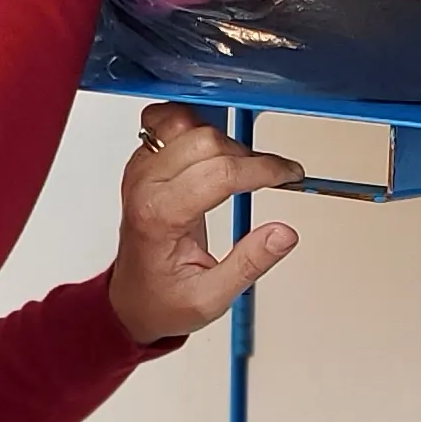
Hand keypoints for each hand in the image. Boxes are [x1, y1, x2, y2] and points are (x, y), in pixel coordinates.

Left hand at [106, 103, 300, 344]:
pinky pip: (167, 122)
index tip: (288, 175)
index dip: (263, 169)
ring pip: (186, 123)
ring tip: (243, 166)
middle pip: (205, 141)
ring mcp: (141, 169)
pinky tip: (214, 148)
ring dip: (223, 137)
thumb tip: (283, 234)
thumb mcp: (211, 298)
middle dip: (247, 155)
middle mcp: (145, 186)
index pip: (219, 173)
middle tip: (270, 176)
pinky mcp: (144, 162)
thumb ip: (249, 264)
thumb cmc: (162, 299)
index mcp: (160, 216)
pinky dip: (195, 125)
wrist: (132, 298)